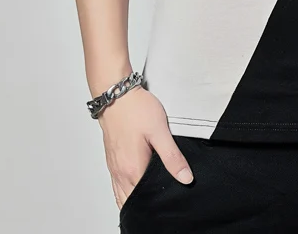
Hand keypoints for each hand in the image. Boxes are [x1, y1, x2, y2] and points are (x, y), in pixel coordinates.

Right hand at [99, 85, 193, 209]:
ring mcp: (114, 166)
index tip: (169, 199)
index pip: (144, 200)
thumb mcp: (160, 131)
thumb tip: (185, 178)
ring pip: (122, 194)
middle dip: (146, 203)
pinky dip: (126, 189)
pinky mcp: (112, 159)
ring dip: (135, 197)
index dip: (158, 202)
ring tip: (152, 193)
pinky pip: (117, 183)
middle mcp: (120, 172)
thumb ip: (172, 157)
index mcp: (132, 170)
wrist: (116, 94)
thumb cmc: (136, 109)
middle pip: (132, 201)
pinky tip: (137, 183)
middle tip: (163, 197)